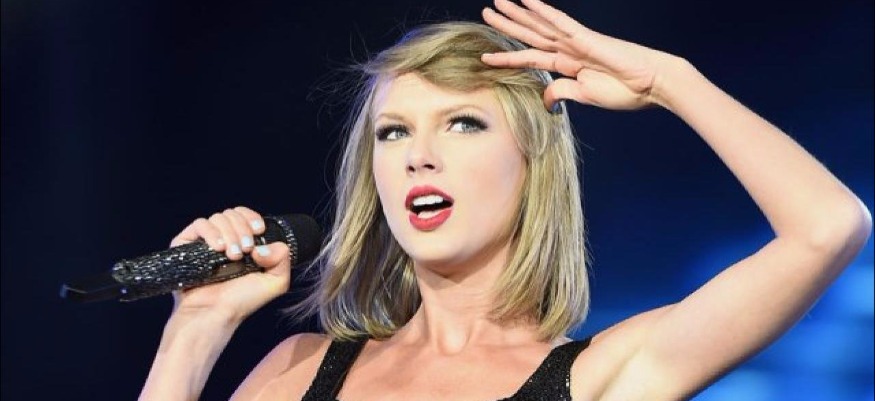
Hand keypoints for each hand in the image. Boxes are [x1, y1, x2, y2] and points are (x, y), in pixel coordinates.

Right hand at [167, 206, 290, 321]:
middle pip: (232, 214)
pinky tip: (217, 249)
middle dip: (242, 229)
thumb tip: (266, 244)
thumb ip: (282, 259)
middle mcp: (222, 239)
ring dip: (229, 233)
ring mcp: (204, 241)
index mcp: (241, 242)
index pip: (244, 215)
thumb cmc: (241, 301)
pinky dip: (211, 232)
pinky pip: (199, 224)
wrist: (215, 314)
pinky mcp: (185, 244)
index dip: (252, 218)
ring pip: (218, 218)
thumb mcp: (275, 282)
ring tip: (232, 256)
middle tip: (245, 251)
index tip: (259, 231)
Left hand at [481, 0, 679, 109]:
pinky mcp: (586, 38)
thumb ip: (562, 92)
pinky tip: (528, 2)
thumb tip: (545, 98)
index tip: (484, 56)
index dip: (507, 56)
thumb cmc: (624, 90)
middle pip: (530, 35)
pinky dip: (543, 11)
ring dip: (518, 14)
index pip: (530, 58)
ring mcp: (576, 41)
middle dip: (507, 24)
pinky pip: (561, 22)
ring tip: (497, 3)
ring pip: (540, 25)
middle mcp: (568, 50)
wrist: (651, 84)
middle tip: (486, 13)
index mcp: (568, 66)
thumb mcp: (584, 96)